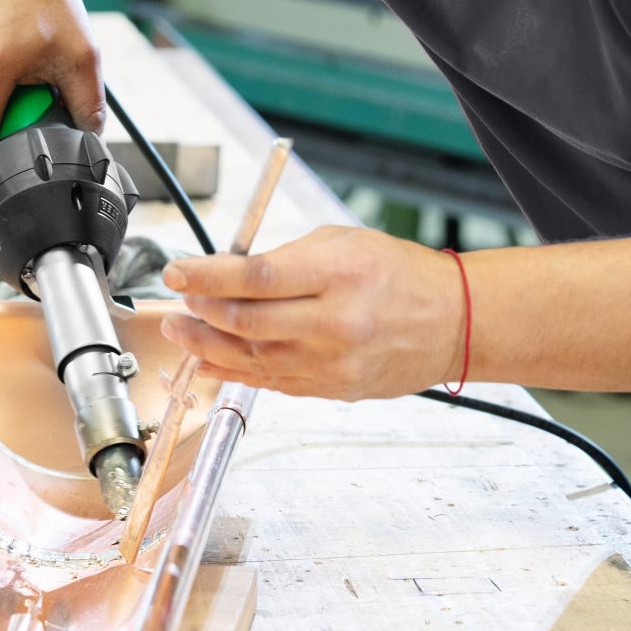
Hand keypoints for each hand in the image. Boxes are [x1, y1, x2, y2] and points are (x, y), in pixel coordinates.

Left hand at [160, 225, 466, 400]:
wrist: (452, 321)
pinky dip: (233, 370)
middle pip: (247, 322)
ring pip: (251, 359)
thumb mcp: (343, 242)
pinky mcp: (331, 389)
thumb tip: (227, 272)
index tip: (178, 271)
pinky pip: (270, 382)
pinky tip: (210, 357)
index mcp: (341, 273)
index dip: (207, 275)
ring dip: (206, 344)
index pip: (256, 278)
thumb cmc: (400, 273)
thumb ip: (284, 258)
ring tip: (181, 328)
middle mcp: (337, 322)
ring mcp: (334, 362)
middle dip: (201, 310)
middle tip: (179, 297)